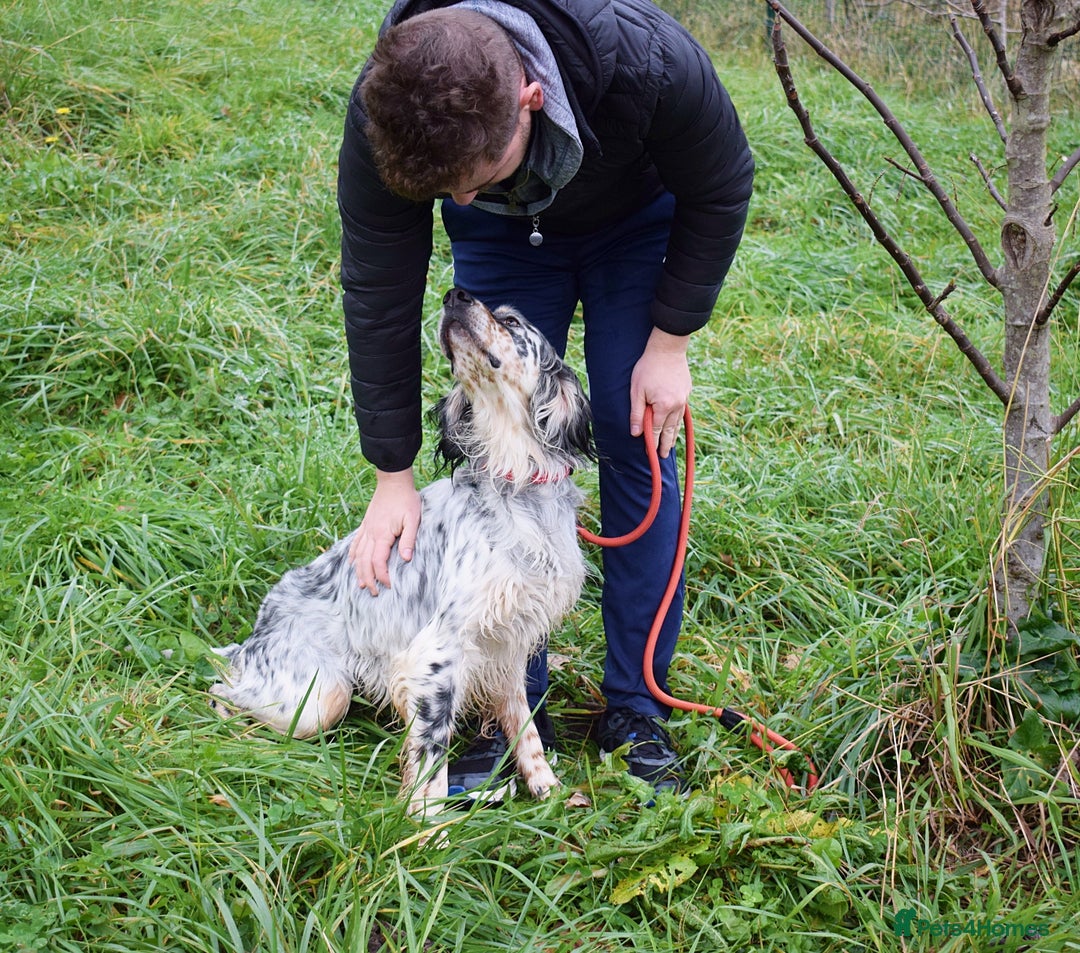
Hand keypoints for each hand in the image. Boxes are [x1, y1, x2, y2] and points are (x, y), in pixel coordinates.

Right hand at [348, 468, 421, 595]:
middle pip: (365, 562)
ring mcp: (366, 529)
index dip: (382, 576)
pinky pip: (356, 543)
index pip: (377, 562)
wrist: (393, 481)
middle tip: (374, 592)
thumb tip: (405, 559)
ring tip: (362, 584)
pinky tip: (353, 562)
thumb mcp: (413, 519)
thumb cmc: (406, 499)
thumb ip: (408, 539)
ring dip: (359, 571)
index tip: (389, 585)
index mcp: (382, 534)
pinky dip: (353, 555)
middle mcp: (371, 533)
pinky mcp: (366, 524)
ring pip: (358, 555)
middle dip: (369, 579)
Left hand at [629, 328, 691, 458]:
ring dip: (673, 435)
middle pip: (669, 430)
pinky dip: (678, 422)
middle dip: (665, 444)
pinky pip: (682, 412)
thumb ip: (636, 413)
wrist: (668, 348)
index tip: (649, 454)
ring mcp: (683, 399)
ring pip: (677, 423)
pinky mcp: (686, 392)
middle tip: (662, 456)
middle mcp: (676, 405)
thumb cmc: (648, 367)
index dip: (651, 443)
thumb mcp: (637, 390)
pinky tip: (676, 426)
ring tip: (670, 446)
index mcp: (663, 406)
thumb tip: (635, 433)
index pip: (655, 430)